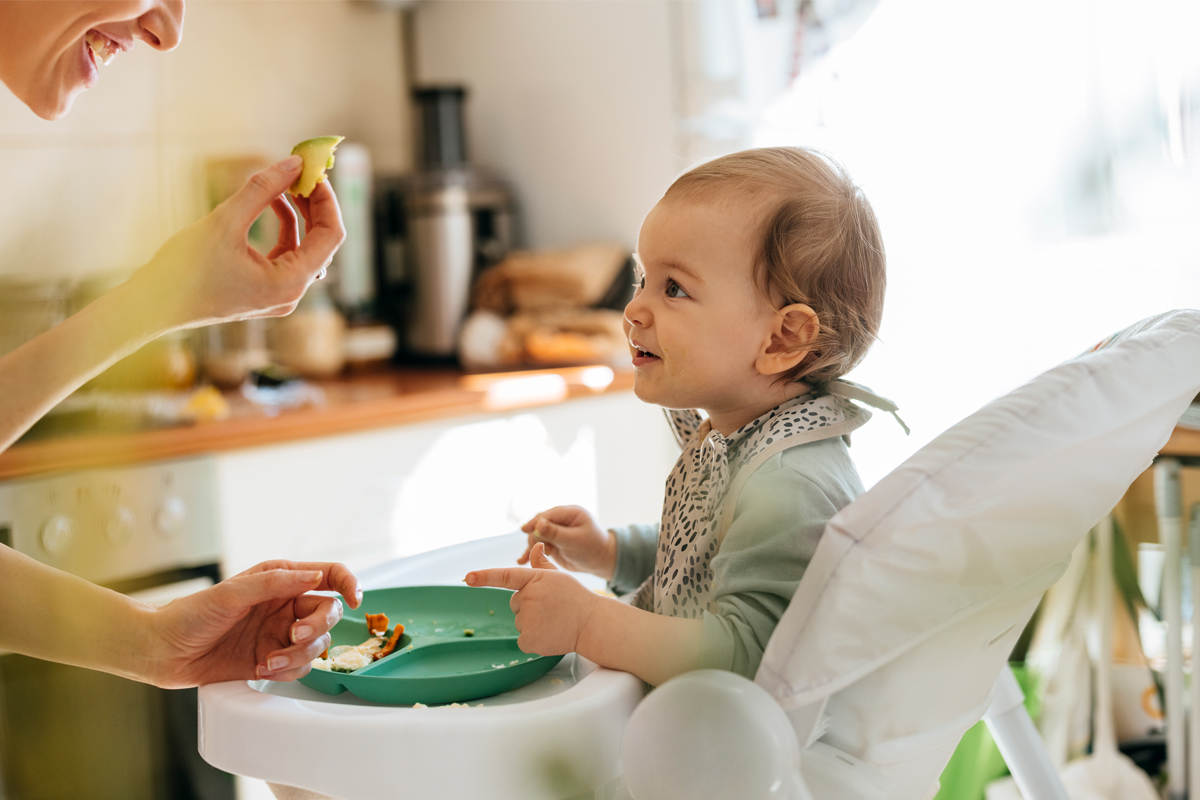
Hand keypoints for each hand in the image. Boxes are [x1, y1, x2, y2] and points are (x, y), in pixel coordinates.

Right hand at [125, 155, 345, 331]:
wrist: (151, 306)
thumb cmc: (182, 270)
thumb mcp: (224, 221)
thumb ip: (263, 190)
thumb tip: (294, 162)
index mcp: (289, 283)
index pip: (331, 236)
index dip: (327, 200)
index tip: (314, 171)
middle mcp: (290, 294)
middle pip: (322, 243)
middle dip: (315, 205)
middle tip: (302, 171)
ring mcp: (278, 295)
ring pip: (304, 248)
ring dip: (299, 215)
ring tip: (284, 183)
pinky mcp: (263, 291)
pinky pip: (285, 255)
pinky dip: (283, 229)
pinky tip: (270, 203)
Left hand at [144, 560, 360, 687]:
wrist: (163, 651)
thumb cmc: (190, 614)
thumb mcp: (233, 593)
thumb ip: (276, 583)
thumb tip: (315, 577)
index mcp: (280, 579)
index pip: (328, 575)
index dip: (348, 583)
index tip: (355, 598)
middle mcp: (285, 605)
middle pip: (328, 614)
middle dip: (315, 628)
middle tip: (293, 636)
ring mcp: (280, 633)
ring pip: (317, 644)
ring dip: (297, 655)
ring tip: (268, 661)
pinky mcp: (272, 658)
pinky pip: (300, 666)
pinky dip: (286, 670)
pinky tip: (261, 669)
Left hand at [465, 543, 599, 656]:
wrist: (593, 624)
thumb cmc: (576, 598)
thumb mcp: (560, 576)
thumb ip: (542, 564)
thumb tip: (536, 546)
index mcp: (535, 579)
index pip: (504, 576)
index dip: (484, 577)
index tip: (467, 577)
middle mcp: (529, 597)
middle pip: (515, 603)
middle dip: (528, 606)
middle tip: (551, 608)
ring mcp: (528, 619)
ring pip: (520, 621)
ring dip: (533, 623)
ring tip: (554, 621)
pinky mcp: (529, 638)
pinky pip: (522, 639)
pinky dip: (534, 640)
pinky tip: (550, 634)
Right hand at [518, 505, 615, 579]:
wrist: (601, 561)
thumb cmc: (592, 548)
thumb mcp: (574, 540)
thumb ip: (555, 533)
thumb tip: (537, 524)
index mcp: (570, 512)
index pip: (547, 515)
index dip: (535, 522)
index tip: (525, 531)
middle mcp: (561, 519)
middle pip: (538, 524)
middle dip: (535, 537)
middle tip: (539, 549)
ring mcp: (556, 531)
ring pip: (536, 535)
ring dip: (532, 546)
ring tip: (532, 558)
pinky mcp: (553, 542)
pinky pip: (538, 545)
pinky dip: (531, 552)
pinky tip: (521, 561)